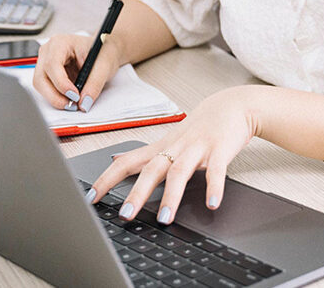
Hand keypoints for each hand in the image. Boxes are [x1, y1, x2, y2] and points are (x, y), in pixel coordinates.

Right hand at [32, 33, 123, 111]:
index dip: (61, 83)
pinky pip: (46, 89)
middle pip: (41, 78)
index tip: (74, 95)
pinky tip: (70, 97)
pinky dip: (57, 96)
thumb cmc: (102, 51)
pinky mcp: (48, 74)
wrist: (104, 51)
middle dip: (55, 95)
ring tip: (73, 103)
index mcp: (60, 43)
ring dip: (55, 97)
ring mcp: (45, 62)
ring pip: (41, 85)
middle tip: (72, 105)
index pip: (52, 64)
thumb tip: (84, 103)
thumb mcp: (104, 66)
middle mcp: (48, 51)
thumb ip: (94, 84)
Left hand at [84, 87, 259, 223]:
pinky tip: (212, 204)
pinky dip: (214, 187)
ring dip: (172, 196)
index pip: (127, 163)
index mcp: (160, 148)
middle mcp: (175, 147)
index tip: (90, 198)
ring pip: (180, 171)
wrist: (233, 105)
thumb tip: (114, 159)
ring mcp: (197, 148)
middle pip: (152, 170)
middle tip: (125, 215)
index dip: (107, 179)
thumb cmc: (199, 126)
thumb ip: (142, 153)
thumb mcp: (167, 139)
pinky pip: (217, 171)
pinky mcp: (221, 150)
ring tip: (165, 218)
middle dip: (137, 193)